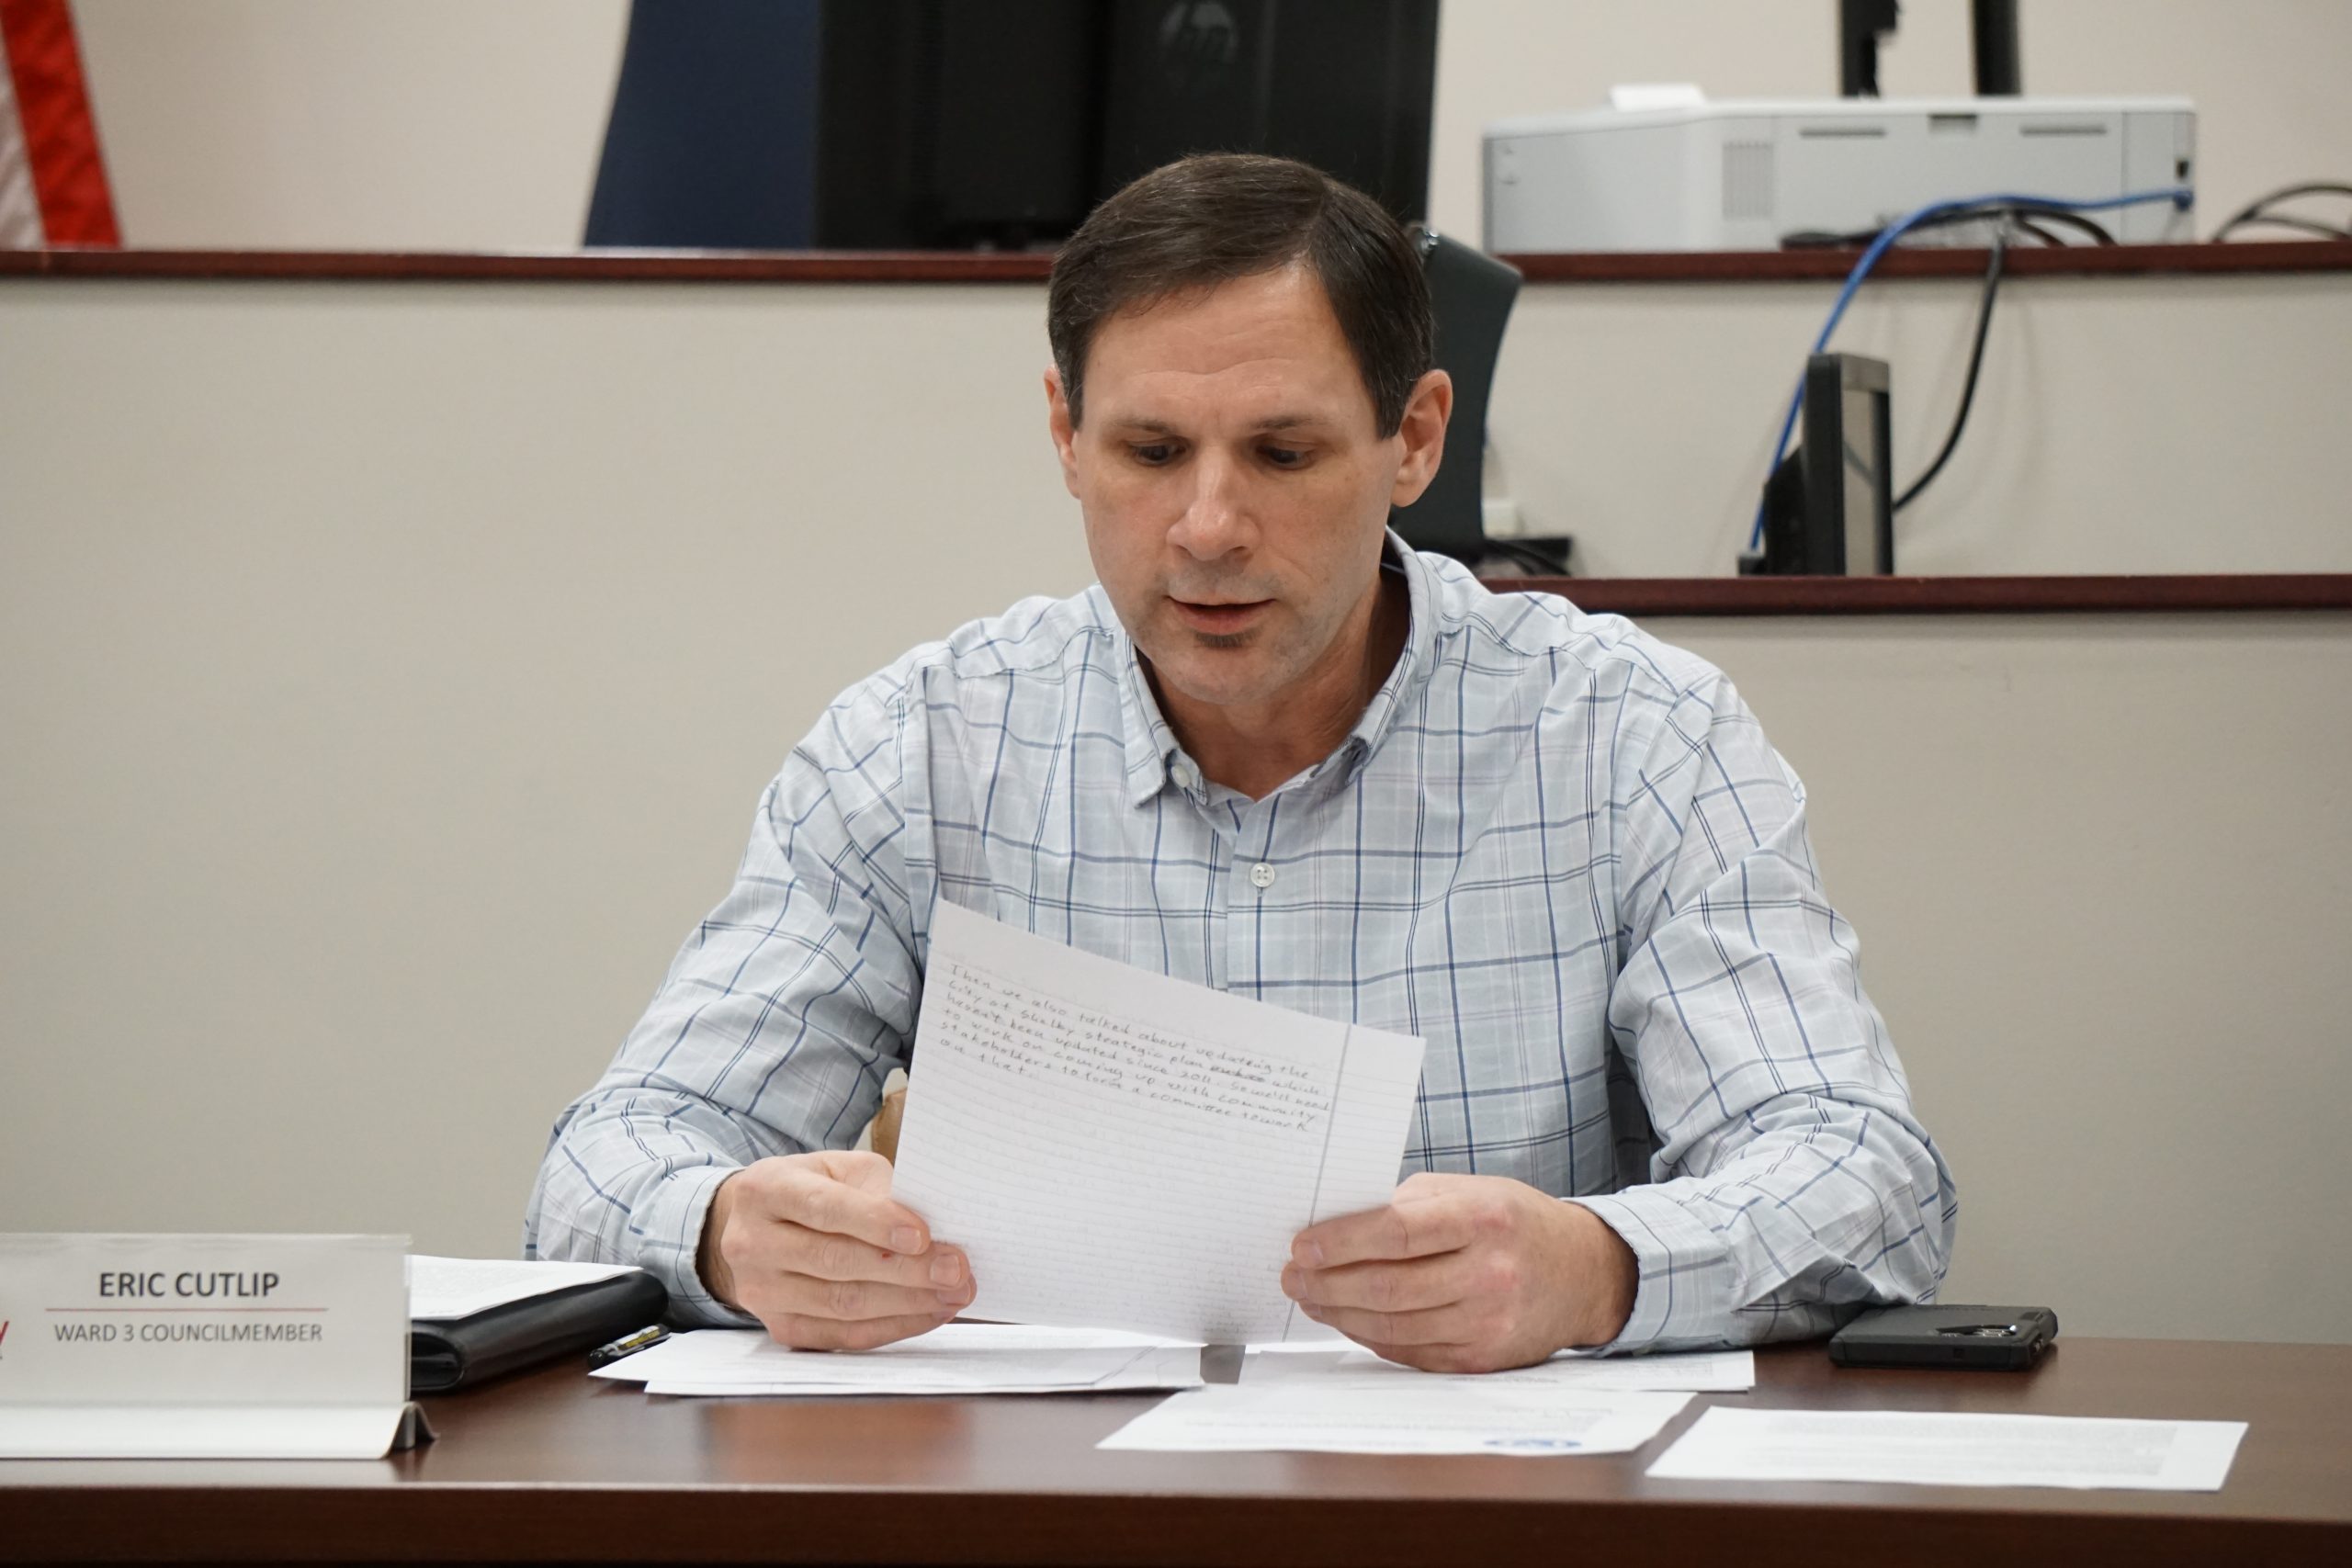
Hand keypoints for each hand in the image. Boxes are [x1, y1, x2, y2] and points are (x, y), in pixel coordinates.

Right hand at [698, 1150, 974, 1349]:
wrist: (753, 1227)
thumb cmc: (811, 1190)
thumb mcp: (838, 1169)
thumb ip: (877, 1189)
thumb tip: (929, 1227)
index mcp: (767, 1189)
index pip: (823, 1207)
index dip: (875, 1222)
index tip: (923, 1235)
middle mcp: (753, 1243)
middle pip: (836, 1261)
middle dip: (905, 1269)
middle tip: (955, 1269)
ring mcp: (761, 1291)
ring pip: (841, 1305)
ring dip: (907, 1303)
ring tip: (954, 1293)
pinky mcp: (780, 1328)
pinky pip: (843, 1336)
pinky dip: (892, 1326)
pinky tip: (928, 1313)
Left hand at [1279, 1173, 1636, 1372]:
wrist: (1584, 1273)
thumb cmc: (1516, 1223)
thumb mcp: (1471, 1191)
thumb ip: (1408, 1203)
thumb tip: (1336, 1225)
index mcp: (1483, 1218)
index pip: (1397, 1231)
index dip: (1341, 1242)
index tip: (1302, 1245)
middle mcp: (1490, 1273)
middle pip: (1389, 1286)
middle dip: (1328, 1284)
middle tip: (1293, 1277)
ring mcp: (1489, 1322)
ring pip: (1395, 1326)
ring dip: (1341, 1315)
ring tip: (1312, 1298)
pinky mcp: (1484, 1358)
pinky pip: (1412, 1352)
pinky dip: (1372, 1337)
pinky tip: (1349, 1320)